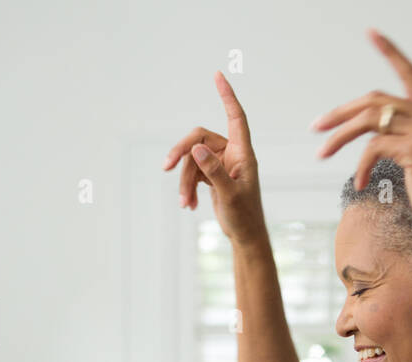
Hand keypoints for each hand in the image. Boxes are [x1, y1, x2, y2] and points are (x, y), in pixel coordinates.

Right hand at [163, 71, 266, 244]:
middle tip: (166, 167)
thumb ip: (214, 171)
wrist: (245, 236)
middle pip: (199, 138)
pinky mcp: (212, 175)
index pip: (236, 118)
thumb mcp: (230, 195)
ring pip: (192, 159)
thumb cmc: (244, 216)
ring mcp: (220, 164)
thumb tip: (196, 148)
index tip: (218, 76)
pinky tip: (189, 205)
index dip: (227, 96)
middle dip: (182, 153)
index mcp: (243, 154)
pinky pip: (192, 172)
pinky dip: (188, 188)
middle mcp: (232, 154)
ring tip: (185, 203)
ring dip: (185, 181)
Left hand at [310, 28, 411, 251]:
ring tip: (323, 153)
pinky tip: (360, 182)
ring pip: (370, 120)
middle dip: (342, 112)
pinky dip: (361, 165)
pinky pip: (374, 148)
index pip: (410, 74)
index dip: (391, 52)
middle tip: (318, 126)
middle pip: (376, 100)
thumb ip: (404, 142)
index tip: (372, 34)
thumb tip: (374, 138)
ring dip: (340, 137)